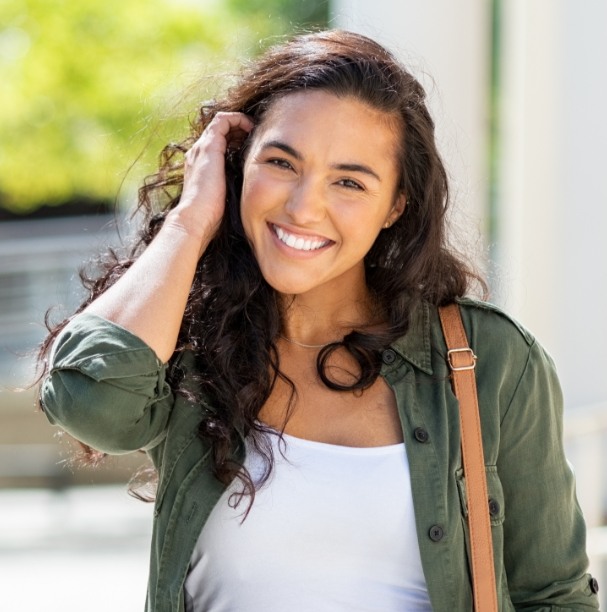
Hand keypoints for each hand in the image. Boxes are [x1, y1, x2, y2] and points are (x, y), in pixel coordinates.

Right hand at [168, 112, 253, 250]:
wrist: (195, 218)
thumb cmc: (211, 216)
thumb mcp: (225, 198)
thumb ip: (233, 189)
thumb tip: (253, 195)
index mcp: (200, 166)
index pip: (217, 144)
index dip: (235, 140)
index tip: (252, 146)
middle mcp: (198, 153)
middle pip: (219, 132)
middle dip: (238, 130)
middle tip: (255, 136)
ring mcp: (202, 148)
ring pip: (221, 123)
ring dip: (239, 123)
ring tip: (255, 129)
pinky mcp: (209, 146)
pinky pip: (223, 120)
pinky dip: (238, 119)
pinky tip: (252, 128)